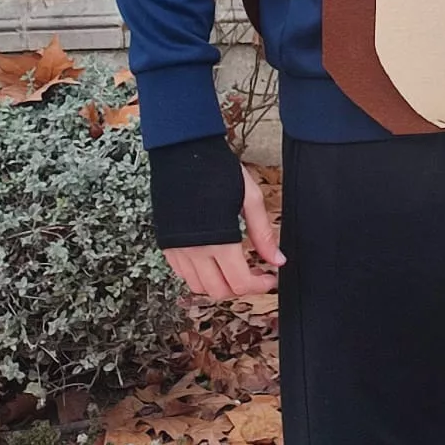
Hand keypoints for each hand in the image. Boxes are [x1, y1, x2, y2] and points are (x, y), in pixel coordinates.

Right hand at [162, 164, 282, 297]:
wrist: (181, 153)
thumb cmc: (217, 171)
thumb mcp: (250, 198)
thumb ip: (263, 233)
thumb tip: (278, 260)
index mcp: (218, 240)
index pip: (240, 283)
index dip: (259, 286)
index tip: (270, 277)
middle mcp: (194, 250)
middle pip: (219, 291)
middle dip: (241, 288)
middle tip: (256, 273)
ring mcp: (177, 250)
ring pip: (199, 287)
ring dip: (220, 284)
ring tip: (236, 267)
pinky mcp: (167, 245)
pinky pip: (184, 275)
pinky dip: (201, 276)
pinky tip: (215, 260)